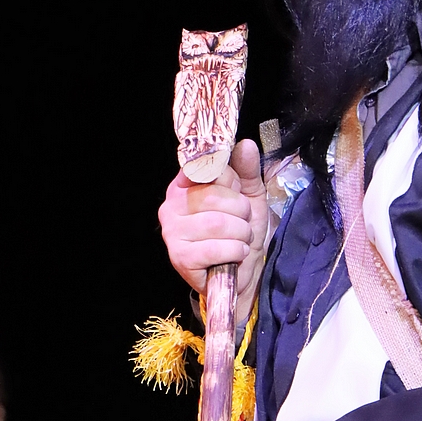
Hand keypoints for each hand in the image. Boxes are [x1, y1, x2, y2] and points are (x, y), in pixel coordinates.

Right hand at [158, 140, 268, 321]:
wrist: (243, 274)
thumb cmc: (241, 232)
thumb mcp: (250, 197)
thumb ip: (247, 170)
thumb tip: (245, 145)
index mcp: (184, 185)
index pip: (208, 168)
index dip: (232, 183)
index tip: (237, 194)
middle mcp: (171, 205)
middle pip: (215, 196)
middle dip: (241, 212)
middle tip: (243, 224)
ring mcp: (172, 232)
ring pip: (217, 223)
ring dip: (241, 233)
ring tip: (240, 240)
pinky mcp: (180, 257)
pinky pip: (216, 248)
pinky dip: (235, 251)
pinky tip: (235, 255)